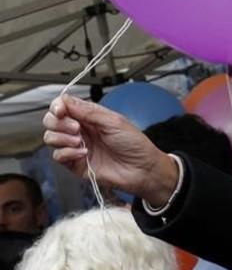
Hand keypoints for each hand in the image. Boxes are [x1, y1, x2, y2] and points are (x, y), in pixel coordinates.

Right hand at [43, 95, 178, 205]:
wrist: (142, 169)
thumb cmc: (135, 144)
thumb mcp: (114, 122)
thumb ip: (89, 111)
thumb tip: (66, 100)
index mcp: (90, 116)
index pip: (64, 106)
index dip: (58, 107)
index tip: (61, 111)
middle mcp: (81, 130)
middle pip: (52, 121)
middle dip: (58, 123)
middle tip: (76, 128)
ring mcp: (76, 146)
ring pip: (51, 137)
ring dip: (62, 138)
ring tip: (80, 141)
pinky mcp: (75, 163)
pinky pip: (57, 156)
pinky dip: (67, 153)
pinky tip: (83, 153)